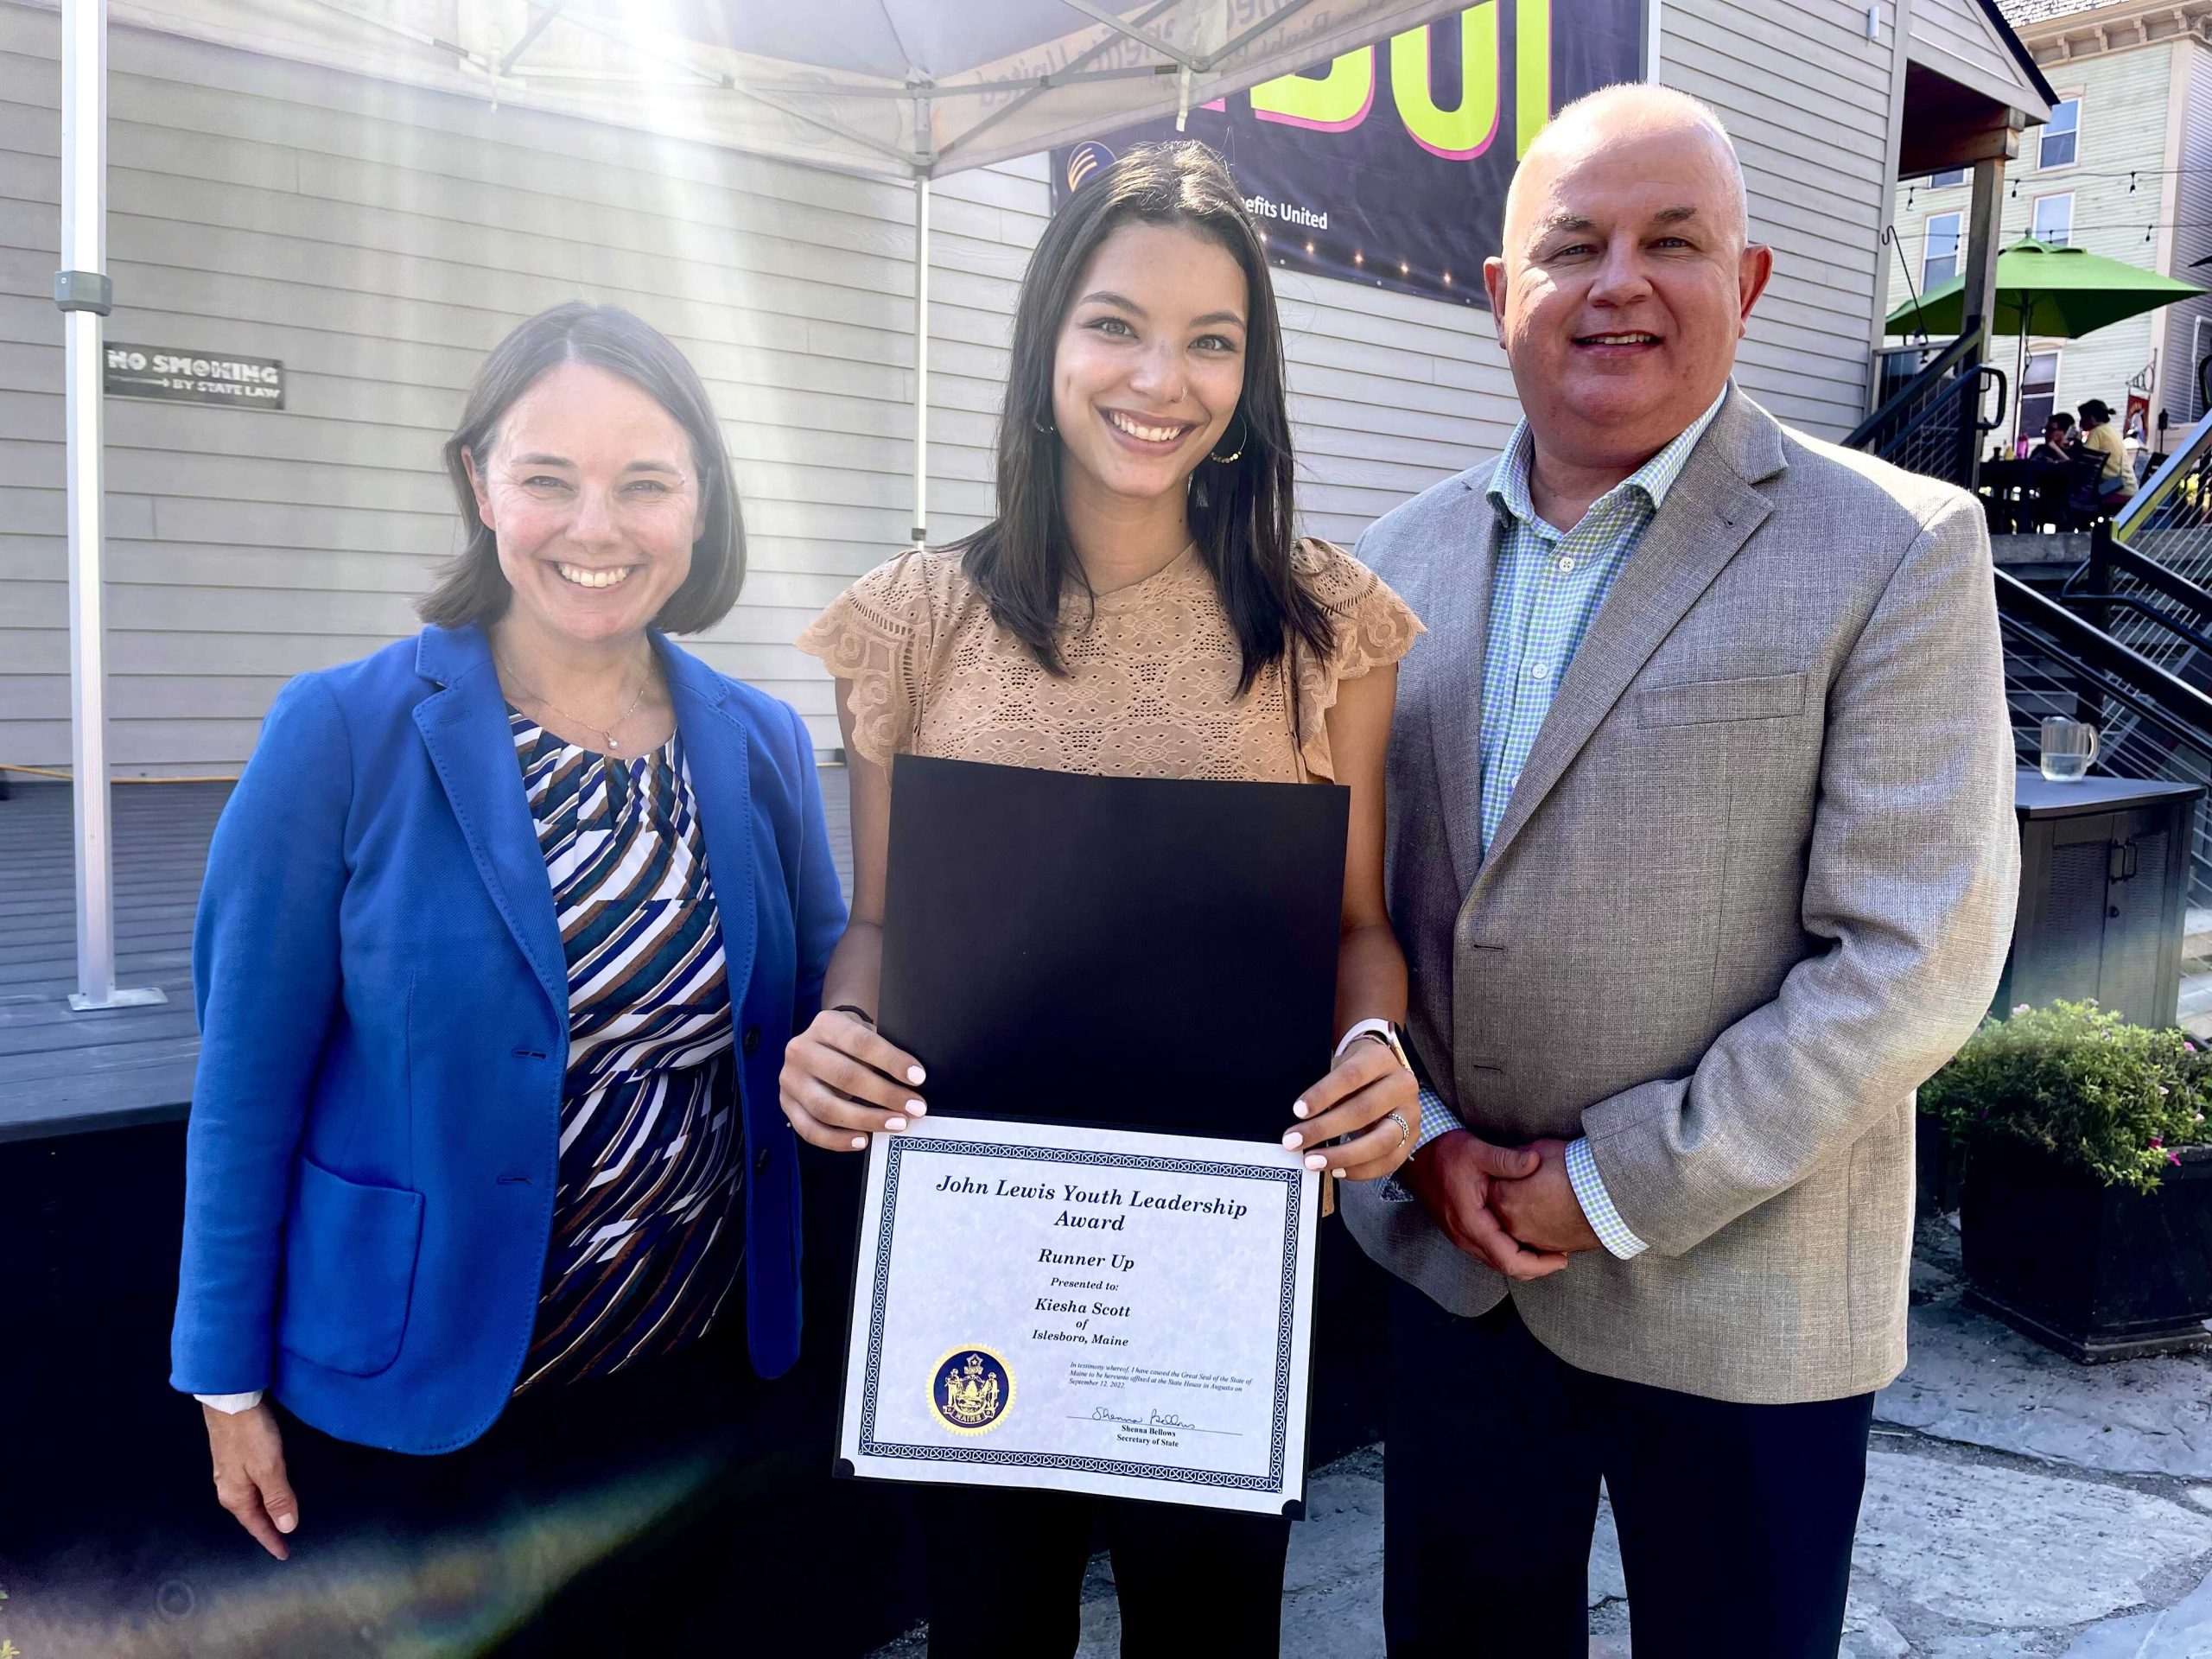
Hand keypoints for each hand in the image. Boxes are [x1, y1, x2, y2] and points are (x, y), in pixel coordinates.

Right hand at [204, 1400, 297, 1559]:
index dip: (272, 1540)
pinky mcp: (234, 1458)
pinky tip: (268, 1493)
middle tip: (283, 1542)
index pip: (257, 1526)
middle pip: (251, 1516)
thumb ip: (278, 1497)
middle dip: (266, 1530)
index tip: (284, 1555)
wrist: (230, 1401)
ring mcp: (229, 1473)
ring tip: (278, 1522)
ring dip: (264, 1513)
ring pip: (249, 1502)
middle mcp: (228, 1488)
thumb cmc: (250, 1435)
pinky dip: (261, 1496)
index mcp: (235, 1496)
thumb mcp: (268, 1468)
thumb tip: (286, 1527)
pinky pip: (250, 1487)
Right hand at [779, 1008, 927, 1150]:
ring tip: (896, 1124)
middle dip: (885, 1095)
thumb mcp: (865, 1033)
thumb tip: (914, 1081)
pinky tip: (863, 1140)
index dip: (891, 1061)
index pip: (861, 1043)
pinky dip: (837, 1140)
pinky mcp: (786, 1104)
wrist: (820, 1043)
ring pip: (826, 1107)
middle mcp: (801, 1050)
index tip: (919, 1078)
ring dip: (865, 1120)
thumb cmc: (852, 1042)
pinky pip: (809, 1129)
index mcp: (825, 1025)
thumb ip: (883, 1053)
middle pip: (845, 1076)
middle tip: (915, 1108)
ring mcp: (789, 1079)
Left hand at [1282, 1038, 1419, 1181]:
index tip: (1297, 1111)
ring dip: (1342, 1156)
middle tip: (1293, 1142)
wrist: (1385, 1075)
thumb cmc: (1355, 1072)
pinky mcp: (1413, 1138)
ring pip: (1380, 1142)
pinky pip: (1389, 1161)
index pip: (1351, 1076)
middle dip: (1324, 1129)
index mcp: (1381, 1059)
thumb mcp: (1341, 1066)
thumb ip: (1326, 1089)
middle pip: (1364, 1111)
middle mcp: (1403, 1085)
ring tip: (1312, 1162)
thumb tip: (1300, 1120)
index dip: (1323, 1094)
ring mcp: (1411, 1114)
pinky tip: (1335, 1170)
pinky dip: (1360, 1170)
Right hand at [1399, 1128, 1568, 1279]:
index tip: (1562, 1258)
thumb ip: (1507, 1159)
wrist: (1414, 1156)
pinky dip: (1509, 1252)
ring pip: (1496, 1263)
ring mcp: (1460, 1237)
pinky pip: (1488, 1253)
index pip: (1509, 1260)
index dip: (1539, 1265)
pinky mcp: (1460, 1232)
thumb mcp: (1477, 1150)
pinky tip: (1523, 1239)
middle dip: (1536, 1267)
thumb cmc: (1444, 1152)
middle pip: (1505, 1268)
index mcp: (1472, 1223)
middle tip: (1561, 1256)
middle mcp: (1465, 1237)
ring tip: (1547, 1249)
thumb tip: (1536, 1161)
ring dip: (1523, 1261)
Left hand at [1488, 1137, 1603, 1255]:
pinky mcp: (1549, 1248)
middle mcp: (1511, 1222)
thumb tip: (1512, 1161)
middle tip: (1528, 1184)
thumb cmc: (1572, 1169)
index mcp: (1503, 1196)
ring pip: (1519, 1225)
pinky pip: (1536, 1238)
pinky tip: (1550, 1215)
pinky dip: (1539, 1228)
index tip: (1514, 1169)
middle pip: (1502, 1207)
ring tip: (1540, 1200)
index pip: (1491, 1185)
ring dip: (1524, 1214)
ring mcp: (1530, 1238)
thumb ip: (1516, 1159)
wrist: (1606, 1196)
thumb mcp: (1539, 1151)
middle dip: (1512, 1196)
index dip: (1503, 1175)